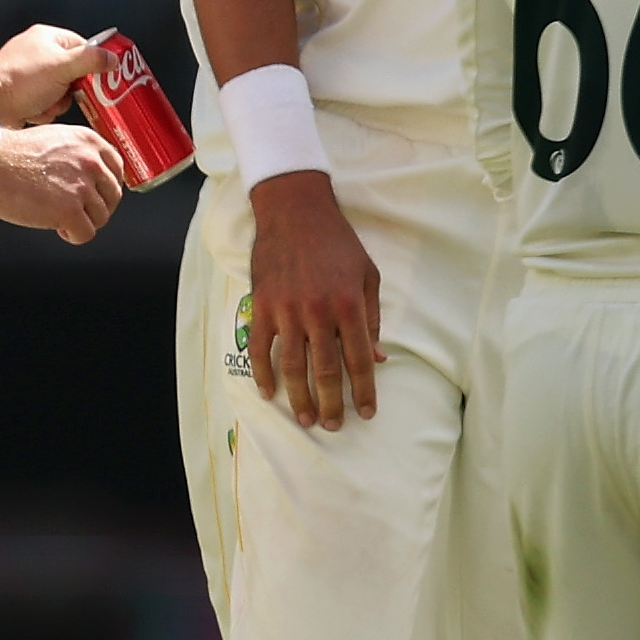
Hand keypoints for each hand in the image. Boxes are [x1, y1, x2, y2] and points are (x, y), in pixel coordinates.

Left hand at [0, 23, 103, 125]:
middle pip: (74, 71)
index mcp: (47, 37)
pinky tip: (34, 109)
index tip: (101, 76)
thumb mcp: (64, 67)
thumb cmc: (18, 81)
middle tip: (68, 92)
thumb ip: (92, 60)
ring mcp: (29, 73)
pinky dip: (44, 109)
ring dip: (57, 102)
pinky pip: (46, 101)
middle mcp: (37, 52)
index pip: (84, 46)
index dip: (93, 63)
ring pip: (61, 90)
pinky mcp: (23, 92)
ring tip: (45, 102)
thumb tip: (112, 58)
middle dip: (72, 89)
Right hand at [0, 124, 122, 243]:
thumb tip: (90, 175)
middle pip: (112, 196)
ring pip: (101, 217)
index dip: (105, 187)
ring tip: (60, 217)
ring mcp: (82, 188)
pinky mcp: (70, 211)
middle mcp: (91, 163)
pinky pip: (86, 234)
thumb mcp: (55, 138)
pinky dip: (73, 235)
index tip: (96, 195)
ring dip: (82, 221)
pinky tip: (58, 228)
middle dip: (96, 206)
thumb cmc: (10, 151)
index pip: (117, 169)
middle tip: (76, 210)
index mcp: (89, 142)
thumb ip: (78, 153)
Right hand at [248, 171, 383, 430]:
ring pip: (292, 366)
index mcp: (350, 305)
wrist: (295, 212)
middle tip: (333, 427)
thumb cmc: (338, 243)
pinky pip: (260, 348)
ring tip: (305, 418)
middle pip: (326, 370)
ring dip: (299, 397)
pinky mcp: (262, 305)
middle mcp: (319, 312)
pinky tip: (269, 393)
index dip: (365, 391)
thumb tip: (379, 358)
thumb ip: (372, 318)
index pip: (360, 359)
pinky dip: (263, 374)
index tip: (367, 413)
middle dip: (332, 404)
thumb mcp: (368, 275)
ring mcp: (286, 310)